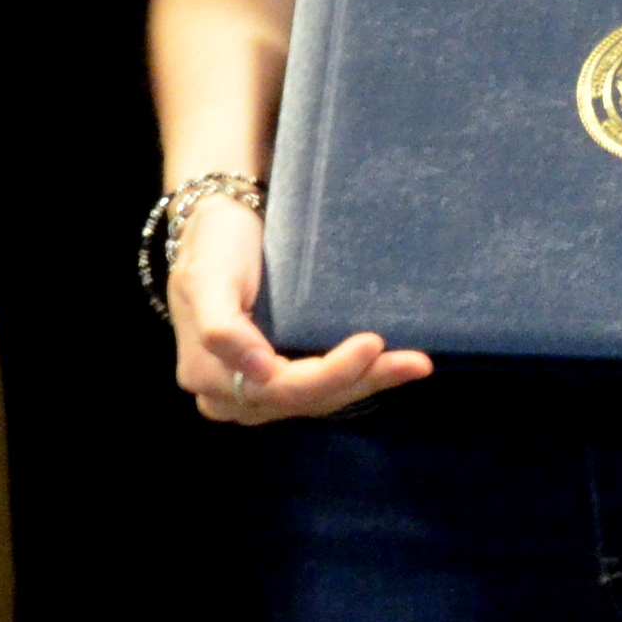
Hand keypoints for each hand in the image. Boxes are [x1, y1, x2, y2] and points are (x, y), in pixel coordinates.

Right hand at [161, 190, 431, 424]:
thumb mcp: (205, 279)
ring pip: (321, 398)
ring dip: (370, 382)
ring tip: (416, 364)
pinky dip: (360, 377)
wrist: (217, 222)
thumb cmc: (210, 245)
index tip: (372, 343)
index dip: (329, 373)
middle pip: (306, 399)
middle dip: (362, 380)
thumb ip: (222, 330)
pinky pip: (324, 387)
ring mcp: (259, 391)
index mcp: (209, 376)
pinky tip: (395, 366)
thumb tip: (260, 372)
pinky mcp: (282, 377)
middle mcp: (232, 395)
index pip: (279, 389)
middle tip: (414, 361)